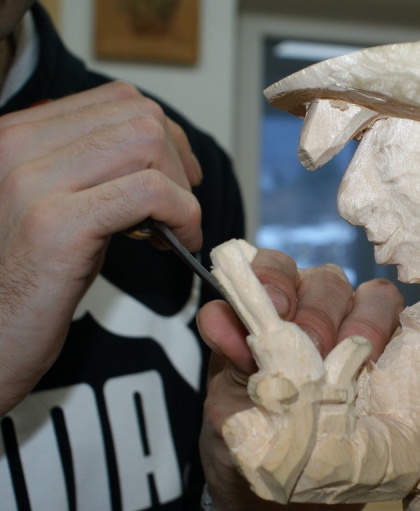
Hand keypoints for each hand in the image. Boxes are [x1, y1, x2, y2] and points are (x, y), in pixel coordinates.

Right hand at [0, 81, 202, 414]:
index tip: (179, 176)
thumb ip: (93, 171)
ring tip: (177, 229)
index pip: (115, 99)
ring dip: (181, 188)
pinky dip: (182, 214)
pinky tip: (178, 244)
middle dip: (179, 161)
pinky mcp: (57, 225)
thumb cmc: (24, 282)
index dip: (164, 134)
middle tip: (183, 207)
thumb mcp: (56, 208)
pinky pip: (149, 192)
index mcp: (15, 135)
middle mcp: (16, 146)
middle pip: (138, 116)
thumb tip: (162, 154)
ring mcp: (32, 182)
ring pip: (147, 143)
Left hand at [197, 249, 402, 510]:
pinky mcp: (396, 357)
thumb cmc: (253, 444)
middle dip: (320, 312)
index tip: (274, 309)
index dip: (275, 278)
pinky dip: (399, 337)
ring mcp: (360, 332)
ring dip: (364, 323)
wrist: (287, 507)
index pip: (274, 269)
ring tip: (357, 361)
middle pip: (328, 281)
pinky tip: (386, 363)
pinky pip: (408, 329)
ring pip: (375, 297)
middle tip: (314, 351)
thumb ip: (229, 364)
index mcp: (269, 313)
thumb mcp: (230, 408)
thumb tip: (221, 319)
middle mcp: (315, 311)